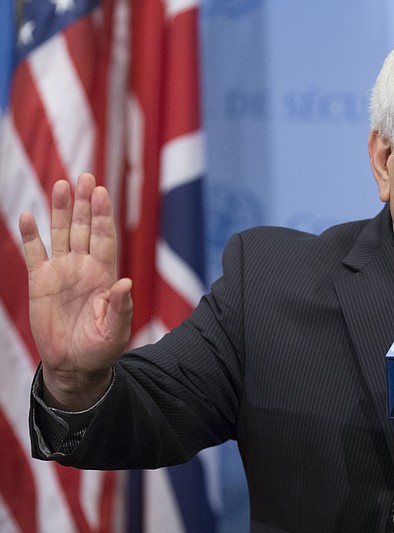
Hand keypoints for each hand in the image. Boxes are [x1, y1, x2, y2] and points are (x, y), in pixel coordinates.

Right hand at [19, 173, 131, 409]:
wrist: (74, 364)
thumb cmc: (101, 348)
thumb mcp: (115, 330)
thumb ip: (121, 307)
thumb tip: (125, 282)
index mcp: (104, 275)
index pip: (105, 238)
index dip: (103, 216)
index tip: (101, 192)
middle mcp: (84, 267)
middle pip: (85, 228)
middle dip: (84, 203)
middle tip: (85, 176)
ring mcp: (61, 271)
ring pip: (61, 233)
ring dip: (61, 210)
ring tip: (61, 184)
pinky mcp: (40, 281)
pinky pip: (34, 253)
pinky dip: (31, 235)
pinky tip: (28, 215)